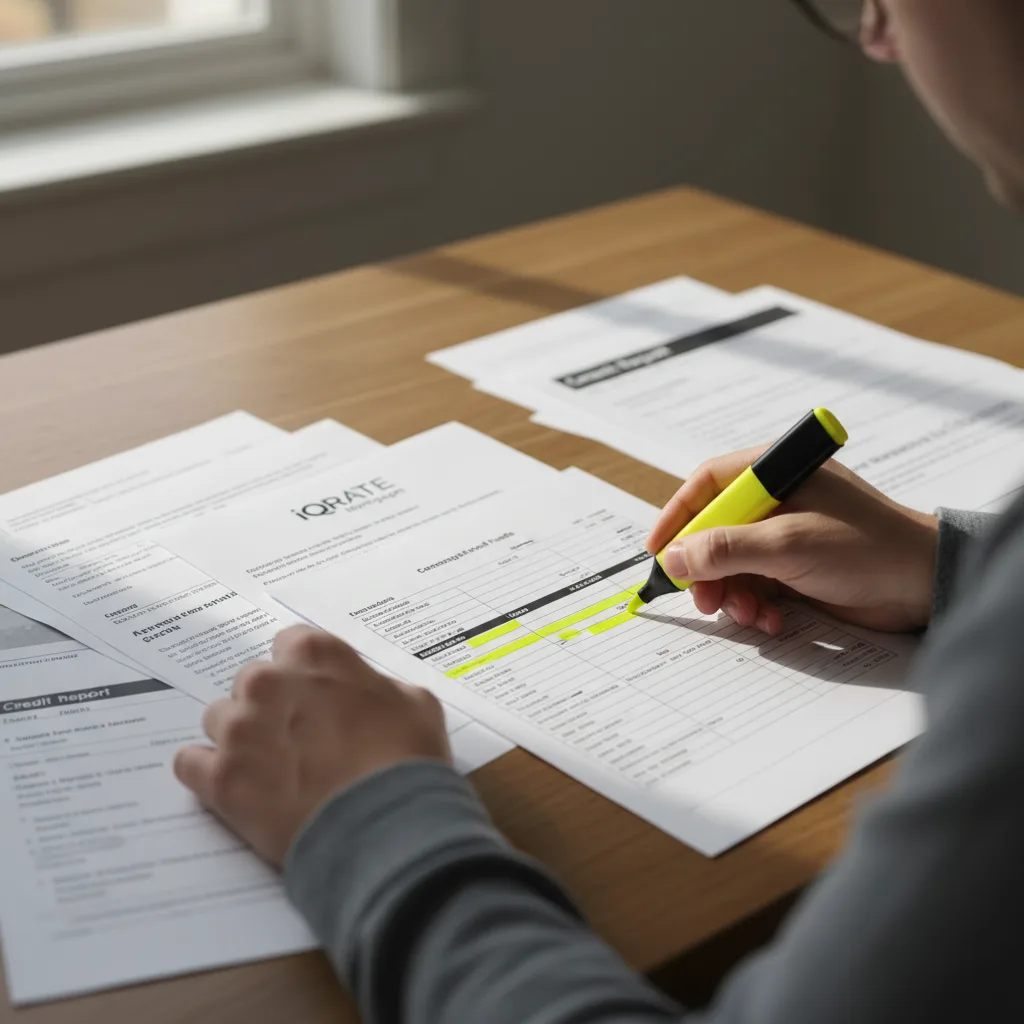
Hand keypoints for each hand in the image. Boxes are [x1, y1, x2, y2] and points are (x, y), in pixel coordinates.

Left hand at [174, 626, 450, 866]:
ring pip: (219, 720)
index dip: (304, 674)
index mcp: (313, 654)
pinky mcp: (220, 780)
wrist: (389, 829)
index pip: (288, 644)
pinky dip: (208, 773)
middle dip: (271, 706)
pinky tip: (235, 788)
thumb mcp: (414, 702)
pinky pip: (190, 763)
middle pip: (251, 682)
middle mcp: (268, 682)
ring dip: (241, 738)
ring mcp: (239, 730)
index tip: (315, 696)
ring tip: (271, 770)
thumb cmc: (408, 760)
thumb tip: (363, 693)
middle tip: (298, 739)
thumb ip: (374, 685)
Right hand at [646, 447, 938, 635]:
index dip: (678, 515)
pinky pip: (757, 584)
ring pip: (733, 563)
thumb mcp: (787, 545)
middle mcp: (778, 500)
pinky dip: (756, 605)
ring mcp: (787, 534)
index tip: (658, 550)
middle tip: (702, 598)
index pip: (708, 484)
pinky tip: (772, 620)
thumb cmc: (865, 547)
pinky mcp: (798, 567)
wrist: (924, 585)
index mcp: (776, 473)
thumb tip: (673, 556)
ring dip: (732, 592)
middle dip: (706, 568)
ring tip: (747, 614)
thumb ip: (725, 549)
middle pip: (715, 530)